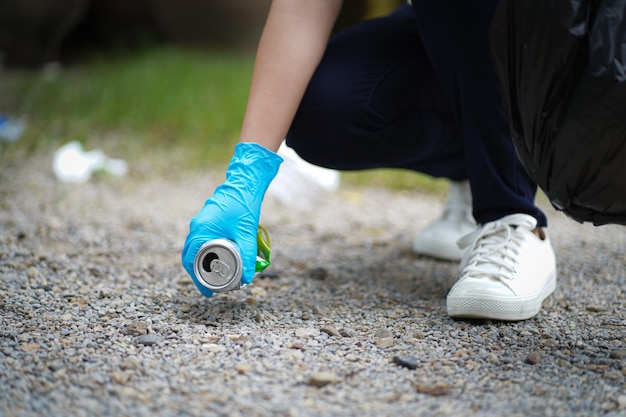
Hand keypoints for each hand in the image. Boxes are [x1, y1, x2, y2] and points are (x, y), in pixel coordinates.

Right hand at [182, 142, 282, 296]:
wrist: (243, 184)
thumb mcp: (246, 233)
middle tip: (211, 288)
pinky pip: (200, 242)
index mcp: (201, 230)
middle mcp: (197, 227)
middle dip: (198, 274)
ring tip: (214, 277)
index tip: (207, 292)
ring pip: (194, 250)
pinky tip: (216, 260)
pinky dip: (204, 253)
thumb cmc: (243, 205)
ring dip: (201, 264)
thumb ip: (247, 256)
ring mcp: (200, 223)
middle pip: (190, 257)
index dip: (197, 279)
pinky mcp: (206, 221)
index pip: (191, 260)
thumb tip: (248, 278)